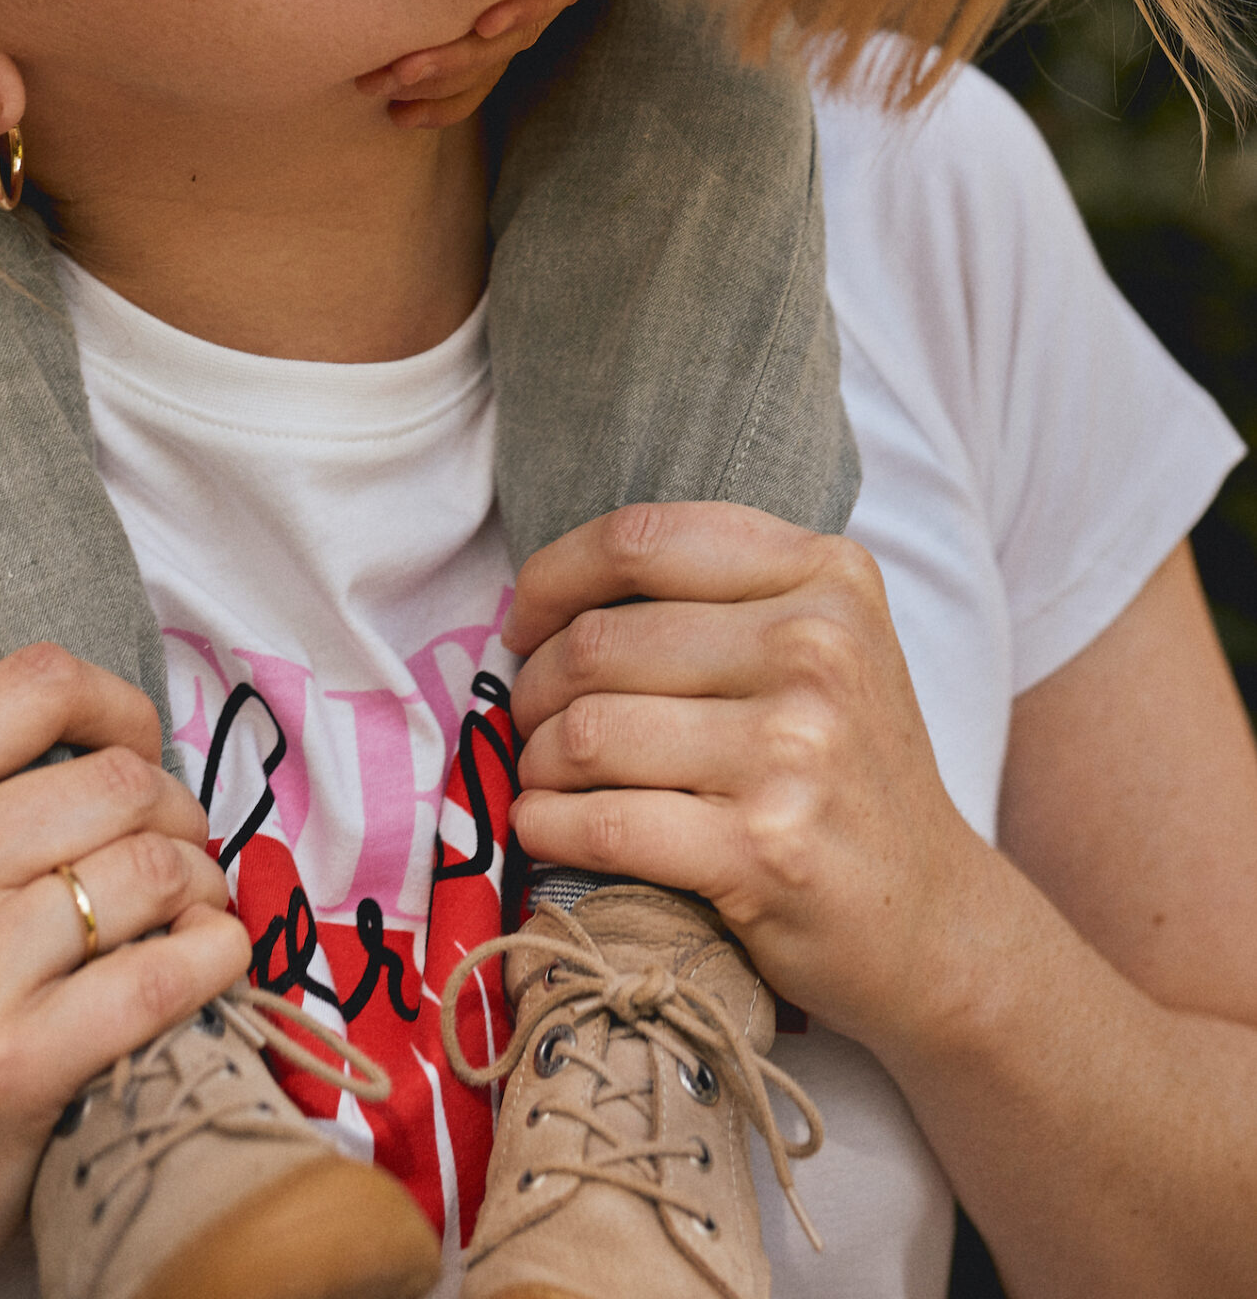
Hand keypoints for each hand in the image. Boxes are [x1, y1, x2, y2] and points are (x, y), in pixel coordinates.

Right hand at [0, 645, 248, 1298]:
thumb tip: (130, 752)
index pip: (40, 683)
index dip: (121, 710)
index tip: (140, 756)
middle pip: (121, 781)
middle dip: (178, 816)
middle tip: (175, 862)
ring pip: (156, 869)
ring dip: (203, 894)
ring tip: (189, 921)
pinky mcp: (7, 1065)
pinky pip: (165, 974)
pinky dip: (216, 961)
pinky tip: (209, 967)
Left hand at [357, 0, 705, 128]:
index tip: (492, 19)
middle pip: (521, 28)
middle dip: (459, 56)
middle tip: (398, 69)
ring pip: (501, 55)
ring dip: (444, 80)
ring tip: (383, 95)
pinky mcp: (529, 9)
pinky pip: (495, 66)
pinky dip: (453, 95)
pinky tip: (404, 116)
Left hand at [503, 503, 988, 1047]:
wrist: (936, 922)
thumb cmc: (849, 771)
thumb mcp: (823, 645)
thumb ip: (717, 594)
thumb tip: (551, 593)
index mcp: (827, 577)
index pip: (642, 540)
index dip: (554, 577)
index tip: (524, 622)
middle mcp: (818, 651)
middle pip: (600, 642)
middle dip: (536, 687)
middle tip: (532, 720)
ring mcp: (794, 753)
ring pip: (588, 733)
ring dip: (538, 761)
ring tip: (543, 776)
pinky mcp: (764, 852)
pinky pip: (604, 823)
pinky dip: (548, 827)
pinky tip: (542, 827)